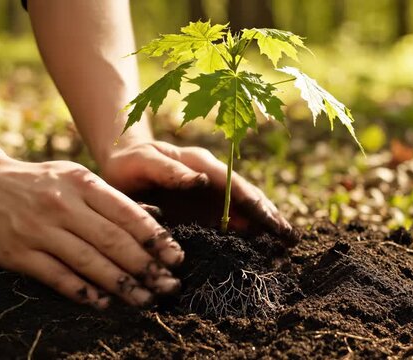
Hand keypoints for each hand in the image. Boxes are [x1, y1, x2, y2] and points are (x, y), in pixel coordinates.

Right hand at [0, 159, 185, 308]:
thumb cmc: (41, 182)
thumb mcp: (76, 177)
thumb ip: (112, 199)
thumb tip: (156, 220)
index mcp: (82, 183)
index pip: (127, 213)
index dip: (155, 238)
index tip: (176, 258)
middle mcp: (63, 205)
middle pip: (113, 240)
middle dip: (146, 266)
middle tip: (169, 285)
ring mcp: (39, 229)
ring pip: (89, 261)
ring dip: (121, 285)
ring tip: (145, 300)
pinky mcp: (19, 253)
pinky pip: (58, 276)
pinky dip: (83, 291)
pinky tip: (104, 302)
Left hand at [101, 141, 298, 245]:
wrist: (121, 162)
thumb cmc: (129, 163)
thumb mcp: (144, 162)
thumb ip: (169, 171)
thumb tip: (201, 182)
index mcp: (200, 164)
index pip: (235, 186)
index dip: (255, 206)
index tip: (272, 223)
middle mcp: (211, 177)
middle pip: (248, 196)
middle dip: (269, 216)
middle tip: (291, 238)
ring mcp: (210, 191)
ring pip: (244, 207)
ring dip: (265, 223)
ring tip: (286, 242)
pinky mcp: (205, 205)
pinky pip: (232, 217)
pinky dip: (249, 229)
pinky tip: (262, 243)